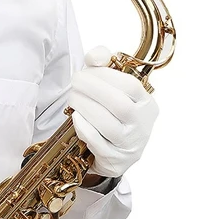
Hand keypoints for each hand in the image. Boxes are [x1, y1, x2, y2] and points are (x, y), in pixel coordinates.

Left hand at [69, 45, 158, 178]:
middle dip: (93, 90)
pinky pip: (98, 143)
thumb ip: (103, 66)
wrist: (113, 155)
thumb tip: (94, 57)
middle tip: (74, 84)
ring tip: (72, 99)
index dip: (106, 75)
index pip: (130, 86)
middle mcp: (142, 125)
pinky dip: (85, 128)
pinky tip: (76, 118)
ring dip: (86, 108)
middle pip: (120, 105)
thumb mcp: (112, 90)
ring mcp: (129, 145)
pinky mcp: (115, 161)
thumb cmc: (111, 116)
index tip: (85, 71)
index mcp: (146, 104)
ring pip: (109, 125)